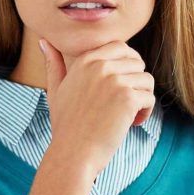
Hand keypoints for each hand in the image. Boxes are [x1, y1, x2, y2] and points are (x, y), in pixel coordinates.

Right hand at [39, 38, 156, 179]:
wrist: (72, 154)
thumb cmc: (65, 126)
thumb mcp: (56, 91)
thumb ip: (53, 64)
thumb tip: (43, 41)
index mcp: (85, 61)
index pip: (120, 47)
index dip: (128, 64)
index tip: (124, 84)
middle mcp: (100, 66)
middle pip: (137, 62)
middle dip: (137, 81)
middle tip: (128, 102)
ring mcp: (115, 81)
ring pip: (146, 79)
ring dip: (143, 97)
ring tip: (130, 115)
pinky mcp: (127, 98)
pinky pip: (149, 97)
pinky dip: (146, 112)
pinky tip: (133, 123)